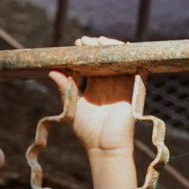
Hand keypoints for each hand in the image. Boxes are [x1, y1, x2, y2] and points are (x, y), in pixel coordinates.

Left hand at [49, 36, 135, 155]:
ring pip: (120, 62)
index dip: (86, 53)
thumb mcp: (72, 107)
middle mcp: (109, 86)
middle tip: (86, 41)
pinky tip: (121, 47)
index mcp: (95, 89)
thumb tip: (52, 71)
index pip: (92, 65)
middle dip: (98, 47)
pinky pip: (135, 71)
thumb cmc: (88, 132)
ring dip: (112, 48)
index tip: (78, 44)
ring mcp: (122, 88)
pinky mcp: (133, 92)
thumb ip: (65, 89)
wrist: (105, 147)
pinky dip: (130, 58)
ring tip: (100, 42)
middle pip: (106, 60)